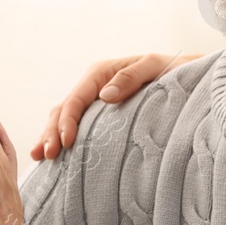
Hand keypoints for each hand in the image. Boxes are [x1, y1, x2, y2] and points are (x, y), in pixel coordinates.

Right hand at [30, 52, 201, 160]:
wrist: (185, 76)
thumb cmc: (173, 71)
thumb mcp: (155, 67)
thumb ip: (132, 77)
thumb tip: (106, 95)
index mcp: (100, 73)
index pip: (76, 99)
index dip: (67, 121)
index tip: (67, 142)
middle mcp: (93, 86)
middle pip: (63, 110)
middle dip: (52, 132)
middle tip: (48, 155)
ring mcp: (94, 101)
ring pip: (63, 118)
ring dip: (50, 136)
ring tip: (40, 157)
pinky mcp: (99, 115)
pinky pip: (75, 126)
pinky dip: (61, 138)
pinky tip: (53, 156)